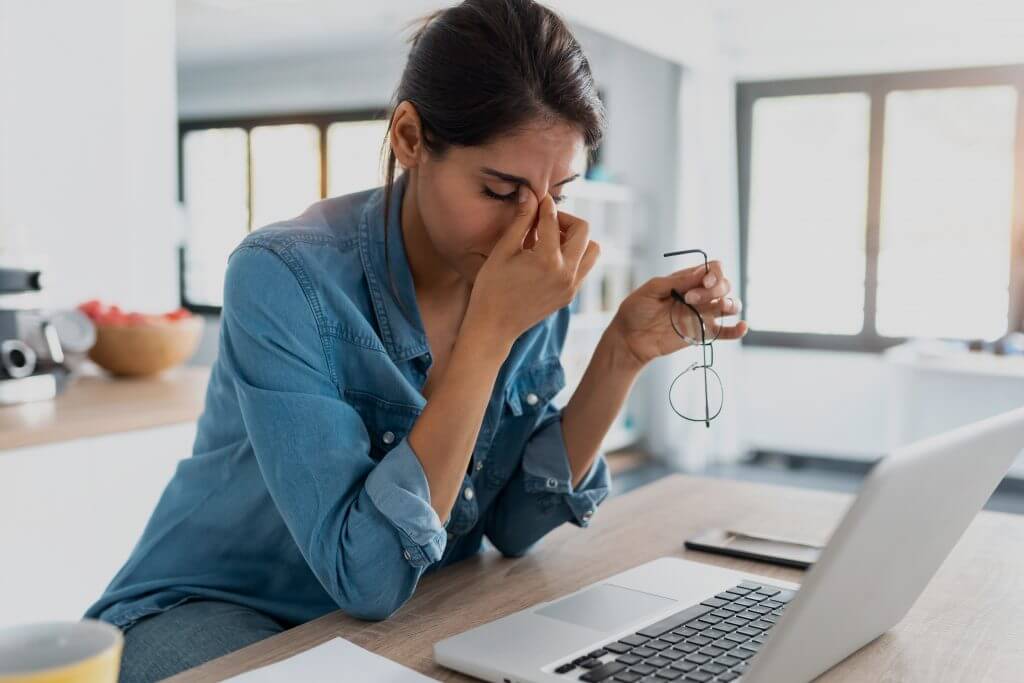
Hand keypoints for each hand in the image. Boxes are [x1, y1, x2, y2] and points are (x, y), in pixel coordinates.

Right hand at [463, 188, 600, 346]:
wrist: (494, 327)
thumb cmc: (491, 288)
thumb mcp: (503, 251)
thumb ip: (521, 221)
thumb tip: (530, 193)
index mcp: (547, 260)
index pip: (553, 220)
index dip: (544, 205)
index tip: (537, 197)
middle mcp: (566, 273)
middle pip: (583, 231)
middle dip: (565, 219)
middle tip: (544, 221)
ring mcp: (572, 286)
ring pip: (592, 250)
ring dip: (576, 239)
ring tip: (551, 240)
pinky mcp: (570, 295)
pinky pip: (584, 267)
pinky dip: (574, 256)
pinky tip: (550, 257)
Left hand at [607, 260, 747, 367]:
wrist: (629, 338)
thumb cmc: (636, 310)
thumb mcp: (651, 290)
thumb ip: (676, 281)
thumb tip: (701, 272)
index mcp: (687, 280)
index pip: (713, 269)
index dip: (714, 273)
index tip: (703, 281)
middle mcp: (699, 295)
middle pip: (724, 285)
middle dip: (714, 289)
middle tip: (690, 299)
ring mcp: (702, 314)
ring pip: (729, 305)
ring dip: (730, 303)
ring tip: (721, 307)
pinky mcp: (702, 333)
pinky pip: (725, 331)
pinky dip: (737, 330)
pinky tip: (742, 327)